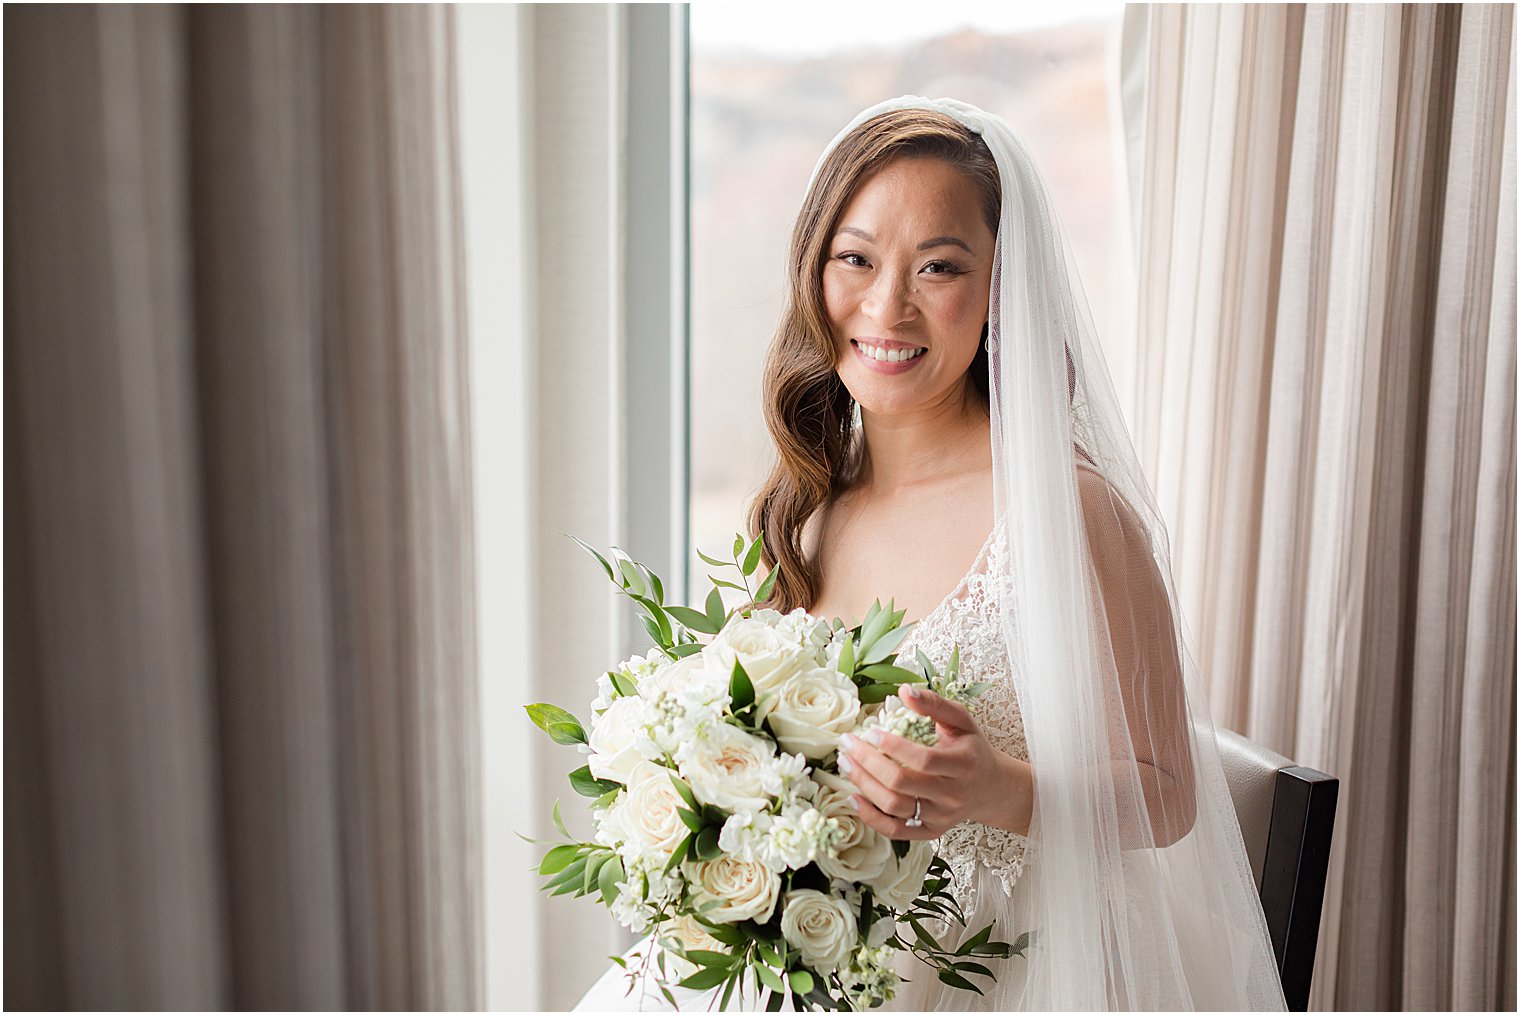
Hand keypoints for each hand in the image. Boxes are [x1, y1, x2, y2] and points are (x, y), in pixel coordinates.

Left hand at [837, 684, 1032, 840]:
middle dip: (868, 763)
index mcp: (963, 764)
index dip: (893, 746)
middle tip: (847, 744)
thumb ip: (935, 704)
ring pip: (895, 807)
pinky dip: (870, 817)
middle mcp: (953, 795)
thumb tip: (904, 690)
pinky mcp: (930, 832)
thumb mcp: (962, 720)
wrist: (990, 788)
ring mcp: (941, 817)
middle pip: (902, 784)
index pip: (923, 759)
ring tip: (846, 763)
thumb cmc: (971, 749)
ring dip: (864, 785)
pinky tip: (853, 798)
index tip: (870, 732)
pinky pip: (895, 830)